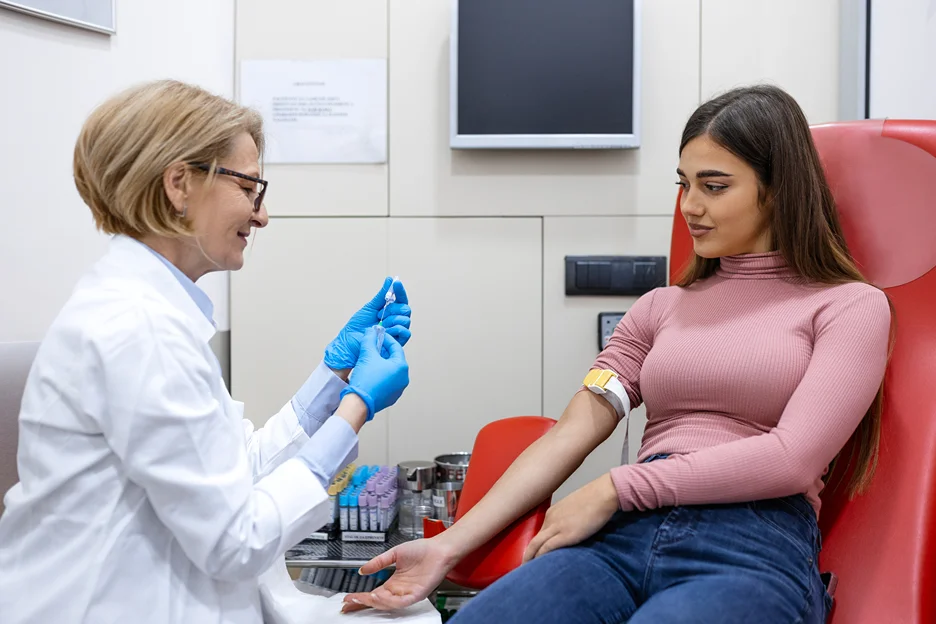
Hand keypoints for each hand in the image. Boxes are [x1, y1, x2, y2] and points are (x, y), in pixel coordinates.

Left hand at [324, 277, 411, 370]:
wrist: (350, 342)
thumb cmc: (358, 326)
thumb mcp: (370, 307)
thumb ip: (381, 295)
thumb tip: (389, 280)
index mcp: (390, 311)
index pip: (400, 299)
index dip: (399, 290)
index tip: (396, 283)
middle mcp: (396, 320)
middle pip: (406, 309)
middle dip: (393, 309)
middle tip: (379, 314)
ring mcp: (397, 331)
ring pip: (406, 320)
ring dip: (392, 320)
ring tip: (380, 325)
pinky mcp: (397, 342)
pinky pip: (406, 332)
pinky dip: (396, 329)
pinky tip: (386, 331)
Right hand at [340, 326, 408, 420]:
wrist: (358, 403)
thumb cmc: (366, 380)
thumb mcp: (367, 354)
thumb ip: (370, 339)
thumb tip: (371, 331)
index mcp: (402, 367)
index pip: (396, 347)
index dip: (385, 339)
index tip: (377, 335)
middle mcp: (404, 379)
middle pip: (394, 359)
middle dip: (383, 352)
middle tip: (372, 347)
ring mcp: (398, 389)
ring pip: (390, 371)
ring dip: (381, 364)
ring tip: (369, 361)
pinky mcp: (391, 397)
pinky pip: (387, 382)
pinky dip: (380, 376)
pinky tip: (370, 374)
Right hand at [341, 537, 457, 612]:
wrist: (438, 548)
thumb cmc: (422, 550)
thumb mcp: (394, 554)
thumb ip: (378, 562)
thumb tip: (362, 569)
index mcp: (393, 583)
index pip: (373, 594)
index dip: (359, 597)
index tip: (347, 598)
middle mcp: (399, 591)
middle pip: (377, 602)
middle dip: (362, 603)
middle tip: (349, 603)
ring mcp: (408, 593)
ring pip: (387, 604)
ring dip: (374, 602)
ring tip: (364, 597)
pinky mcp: (417, 594)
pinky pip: (401, 602)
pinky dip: (389, 601)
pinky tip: (380, 595)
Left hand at [522, 474, 618, 562]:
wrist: (602, 494)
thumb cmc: (594, 500)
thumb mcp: (576, 509)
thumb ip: (570, 520)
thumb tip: (573, 531)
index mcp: (552, 513)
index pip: (540, 533)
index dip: (535, 547)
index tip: (532, 557)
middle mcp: (550, 519)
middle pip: (534, 541)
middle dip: (528, 555)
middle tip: (523, 568)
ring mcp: (557, 526)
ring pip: (536, 545)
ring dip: (530, 559)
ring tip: (526, 571)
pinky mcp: (566, 534)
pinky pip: (547, 548)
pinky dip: (540, 558)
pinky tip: (538, 567)